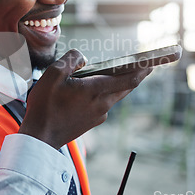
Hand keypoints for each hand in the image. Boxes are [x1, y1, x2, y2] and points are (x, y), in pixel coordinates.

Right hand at [19, 49, 151, 148]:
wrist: (40, 137)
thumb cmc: (45, 106)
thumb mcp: (52, 75)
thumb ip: (70, 60)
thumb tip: (82, 58)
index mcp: (94, 91)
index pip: (127, 79)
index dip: (142, 69)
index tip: (153, 61)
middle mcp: (102, 104)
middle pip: (126, 88)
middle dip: (138, 75)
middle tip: (147, 65)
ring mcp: (98, 115)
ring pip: (115, 96)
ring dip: (121, 84)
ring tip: (121, 74)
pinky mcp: (92, 122)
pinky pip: (104, 104)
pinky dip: (105, 94)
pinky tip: (95, 89)